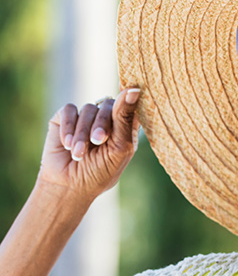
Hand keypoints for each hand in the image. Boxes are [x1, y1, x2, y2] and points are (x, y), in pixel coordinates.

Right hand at [37, 88, 140, 204]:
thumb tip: (134, 89)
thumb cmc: (100, 172)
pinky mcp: (65, 118)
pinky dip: (68, 127)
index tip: (130, 96)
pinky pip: (69, 110)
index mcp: (126, 127)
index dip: (130, 102)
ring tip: (78, 153)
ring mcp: (86, 117)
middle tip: (97, 141)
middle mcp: (107, 119)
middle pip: (109, 105)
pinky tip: (67, 144)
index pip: (132, 106)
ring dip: (82, 132)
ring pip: (88, 108)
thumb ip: (125, 118)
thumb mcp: (119, 147)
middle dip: (102, 124)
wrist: (69, 186)